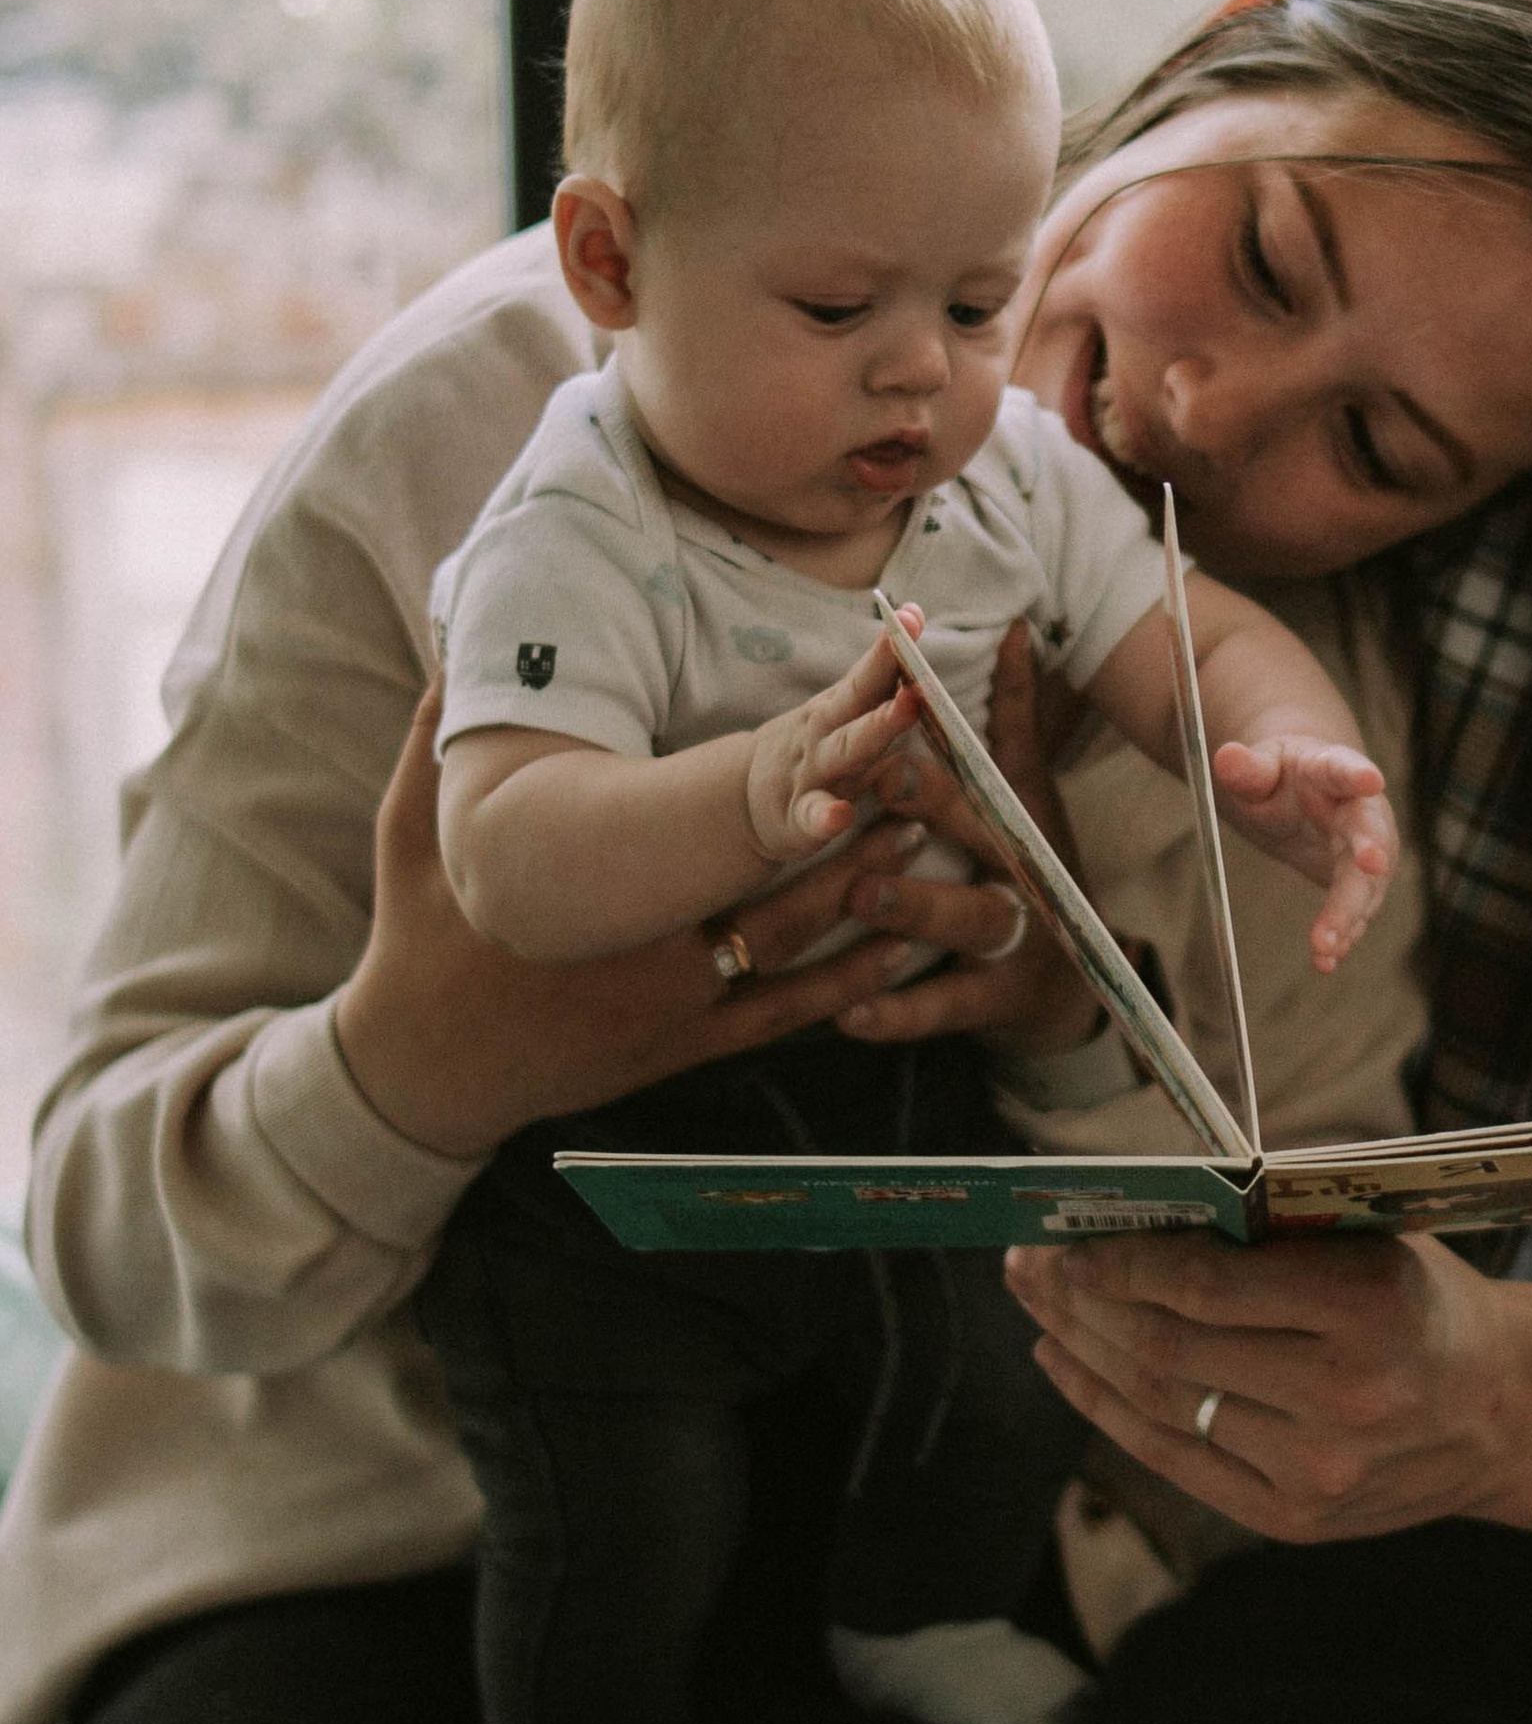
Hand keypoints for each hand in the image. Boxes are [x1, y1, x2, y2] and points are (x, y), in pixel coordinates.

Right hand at [337, 680, 991, 1157]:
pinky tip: (902, 950)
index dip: (786, 780)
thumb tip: (448, 654)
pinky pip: (783, 1014)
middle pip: (775, 879)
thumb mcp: (412, 830)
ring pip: (795, 947)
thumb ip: (431, 739)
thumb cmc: (419, 943)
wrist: (422, 1070)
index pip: (708, 823)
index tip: (842, 730)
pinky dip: (848, 984)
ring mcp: (674, 1007)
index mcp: (593, 892)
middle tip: (915, 769)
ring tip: (926, 833)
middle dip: (849, 825)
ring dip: (864, 891)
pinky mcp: (684, 1051)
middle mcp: (648, 951)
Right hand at [741, 623, 921, 857]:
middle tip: (919, 658)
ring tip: (907, 708)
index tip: (911, 616)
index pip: (867, 673)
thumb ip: (876, 675)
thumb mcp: (838, 710)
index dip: (891, 647)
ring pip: (845, 751)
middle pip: (858, 701)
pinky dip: (825, 817)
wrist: (743, 800)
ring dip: (876, 729)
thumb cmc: (810, 749)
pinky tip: (841, 817)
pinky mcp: (797, 820)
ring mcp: (810, 775)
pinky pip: (811, 818)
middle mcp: (823, 735)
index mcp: (836, 710)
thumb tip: (912, 616)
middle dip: (886, 674)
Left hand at [835, 620, 1104, 1060]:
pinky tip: (848, 1015)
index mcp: (1019, 822)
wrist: (1076, 988)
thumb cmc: (1035, 871)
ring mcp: (1015, 943)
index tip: (893, 717)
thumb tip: (1012, 628)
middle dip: (932, 806)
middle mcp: (1023, 876)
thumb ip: (1016, 716)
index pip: (980, 777)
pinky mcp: (995, 1004)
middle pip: (981, 840)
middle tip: (878, 781)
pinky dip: (896, 1016)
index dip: (937, 749)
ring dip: (915, 906)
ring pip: (966, 923)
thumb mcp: (1031, 794)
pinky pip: (943, 1010)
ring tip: (860, 894)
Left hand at [1004, 1228, 1531, 1542]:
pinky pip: (1171, 1458)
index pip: (1208, 1287)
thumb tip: (1136, 1202)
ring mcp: (1317, 1470)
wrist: (1503, 1410)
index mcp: (1372, 1306)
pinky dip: (1105, 1407)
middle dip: (1083, 1300)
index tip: (1071, 1236)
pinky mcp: (1293, 1519)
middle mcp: (1347, 1396)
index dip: (1122, 1261)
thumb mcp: (1370, 1235)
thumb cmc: (1419, 1298)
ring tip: (1040, 1303)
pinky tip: (1065, 1361)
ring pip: (1160, 1403)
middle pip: (1170, 1346)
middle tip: (1031, 1262)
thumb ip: (1268, 1222)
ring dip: (1082, 1347)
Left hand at [1210, 735, 1396, 968]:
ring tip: (1325, 948)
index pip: (1345, 769)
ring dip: (1350, 914)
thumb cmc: (1285, 776)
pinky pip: (1356, 911)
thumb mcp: (1261, 767)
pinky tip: (1326, 960)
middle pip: (1369, 833)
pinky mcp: (1362, 882)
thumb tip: (1226, 757)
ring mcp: (1367, 848)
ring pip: (1366, 883)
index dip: (1357, 775)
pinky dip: (1343, 935)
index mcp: (1332, 770)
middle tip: (1369, 868)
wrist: (1309, 793)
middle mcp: (1361, 810)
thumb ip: (1246, 769)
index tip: (1371, 780)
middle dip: (1370, 853)